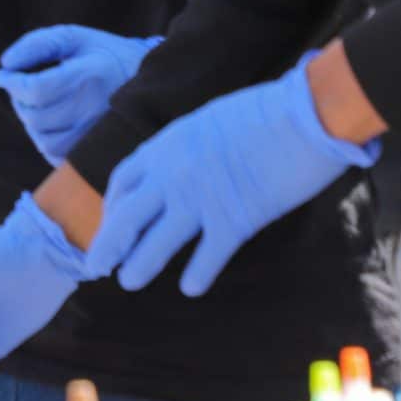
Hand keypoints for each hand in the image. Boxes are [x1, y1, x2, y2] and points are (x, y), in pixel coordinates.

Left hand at [0, 27, 162, 165]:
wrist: (152, 82)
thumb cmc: (104, 55)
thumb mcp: (74, 37)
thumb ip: (36, 44)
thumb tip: (6, 64)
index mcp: (89, 75)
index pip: (36, 88)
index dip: (11, 83)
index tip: (3, 75)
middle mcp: (95, 109)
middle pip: (35, 116)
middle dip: (18, 100)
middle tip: (21, 87)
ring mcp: (98, 134)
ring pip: (43, 139)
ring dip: (30, 121)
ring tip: (36, 104)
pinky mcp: (98, 152)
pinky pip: (57, 155)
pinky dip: (44, 139)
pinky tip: (51, 121)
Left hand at [88, 54, 377, 295]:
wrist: (304, 115)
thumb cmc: (264, 112)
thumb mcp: (208, 121)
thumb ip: (187, 147)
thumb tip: (180, 167)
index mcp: (166, 145)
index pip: (122, 181)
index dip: (111, 206)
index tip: (110, 224)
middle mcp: (172, 174)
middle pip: (126, 216)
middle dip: (107, 244)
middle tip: (96, 266)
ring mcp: (200, 198)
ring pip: (156, 242)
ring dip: (139, 266)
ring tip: (129, 282)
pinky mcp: (234, 219)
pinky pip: (206, 256)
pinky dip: (196, 275)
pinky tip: (190, 288)